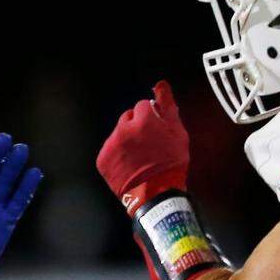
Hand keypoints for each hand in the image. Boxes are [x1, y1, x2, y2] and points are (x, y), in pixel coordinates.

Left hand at [96, 80, 188, 214]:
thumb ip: (167, 106)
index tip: (155, 130)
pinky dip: (118, 154)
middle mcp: (124, 129)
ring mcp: (111, 144)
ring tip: (139, 156)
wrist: (156, 194)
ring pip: (118, 133)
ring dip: (127, 139)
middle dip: (137, 126)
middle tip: (148, 143)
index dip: (151, 117)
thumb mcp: (177, 133)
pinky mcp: (103, 158)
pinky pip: (110, 149)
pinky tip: (130, 164)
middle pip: (128, 117)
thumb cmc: (170, 164)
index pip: (143, 105)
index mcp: (143, 120)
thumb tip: (161, 85)